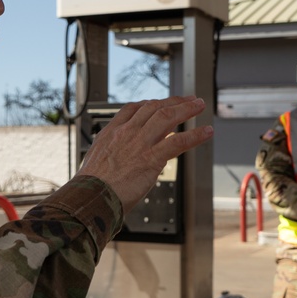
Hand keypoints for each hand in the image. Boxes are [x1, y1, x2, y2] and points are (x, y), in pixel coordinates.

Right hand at [77, 96, 212, 212]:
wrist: (90, 197)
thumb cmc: (91, 188)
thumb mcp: (95, 162)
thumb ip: (110, 157)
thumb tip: (119, 162)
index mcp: (111, 133)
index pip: (132, 109)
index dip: (149, 103)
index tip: (160, 103)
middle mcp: (126, 133)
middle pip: (153, 107)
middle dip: (173, 101)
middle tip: (187, 100)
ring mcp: (139, 143)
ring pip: (167, 117)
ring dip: (187, 109)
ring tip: (199, 105)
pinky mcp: (151, 158)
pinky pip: (178, 141)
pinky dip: (195, 135)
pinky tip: (206, 132)